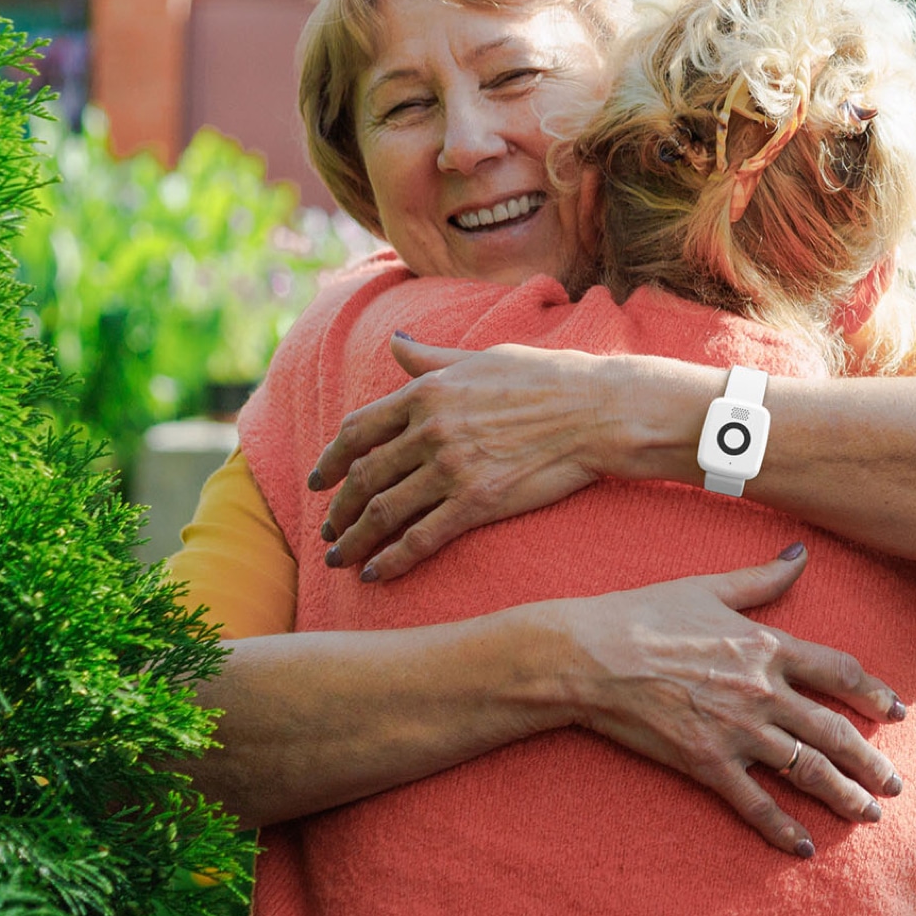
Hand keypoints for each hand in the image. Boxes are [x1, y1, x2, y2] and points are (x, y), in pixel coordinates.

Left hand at [310, 335, 612, 579]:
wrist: (597, 410)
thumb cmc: (545, 377)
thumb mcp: (479, 356)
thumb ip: (430, 357)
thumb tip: (395, 341)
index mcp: (427, 392)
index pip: (358, 429)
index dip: (331, 458)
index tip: (318, 479)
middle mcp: (431, 430)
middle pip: (365, 476)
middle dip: (339, 507)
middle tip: (328, 529)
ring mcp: (452, 467)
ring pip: (384, 510)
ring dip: (355, 538)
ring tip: (339, 556)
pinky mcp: (478, 502)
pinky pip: (421, 537)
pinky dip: (391, 560)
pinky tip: (375, 574)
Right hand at [549, 546, 905, 856]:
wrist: (593, 654)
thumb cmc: (646, 613)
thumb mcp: (709, 587)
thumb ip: (762, 577)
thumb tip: (801, 552)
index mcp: (767, 646)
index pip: (839, 672)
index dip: (874, 693)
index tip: (897, 712)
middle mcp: (763, 692)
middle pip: (835, 731)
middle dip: (871, 762)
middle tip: (893, 783)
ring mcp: (738, 731)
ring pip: (807, 770)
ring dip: (844, 796)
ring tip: (868, 814)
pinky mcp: (707, 763)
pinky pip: (756, 803)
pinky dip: (783, 828)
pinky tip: (805, 848)